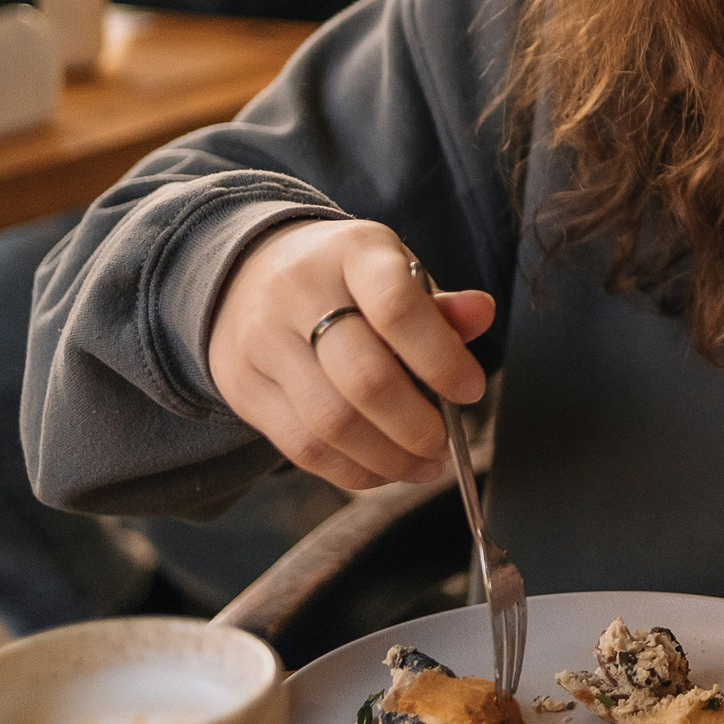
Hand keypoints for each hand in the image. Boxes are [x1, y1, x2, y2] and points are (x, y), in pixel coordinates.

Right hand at [208, 218, 494, 489]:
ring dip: (388, 458)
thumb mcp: (394, 272)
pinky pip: (300, 447)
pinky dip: (351, 471)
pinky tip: (382, 469)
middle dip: (417, 426)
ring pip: (330, 423)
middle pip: (364, 379)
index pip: (398, 309)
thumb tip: (481, 314)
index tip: (470, 390)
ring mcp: (262, 341)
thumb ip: (440, 305)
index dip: (442, 359)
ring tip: (422, 465)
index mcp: (352, 252)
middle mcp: (298, 292)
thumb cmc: (344, 280)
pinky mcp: (241, 386)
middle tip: (444, 443)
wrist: (248, 273)